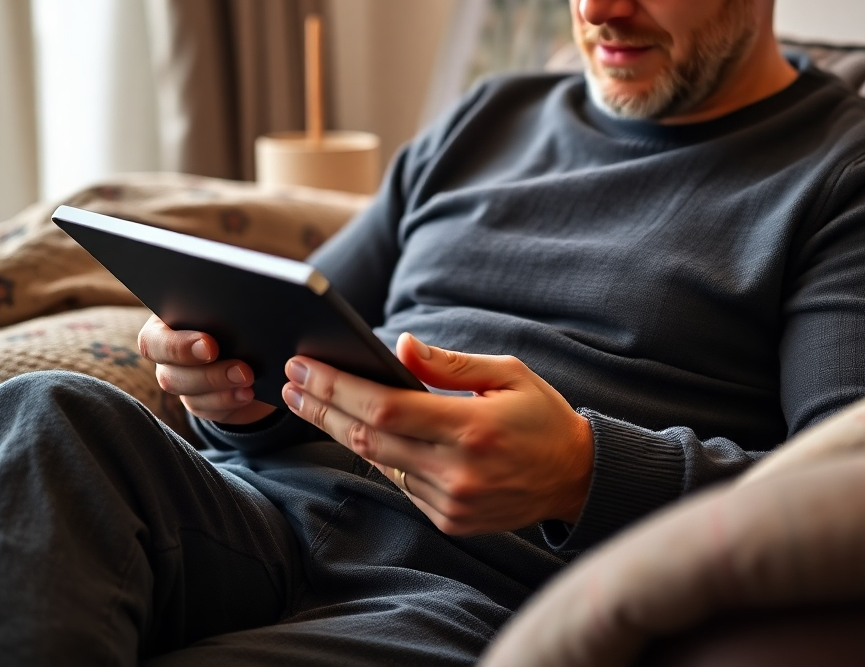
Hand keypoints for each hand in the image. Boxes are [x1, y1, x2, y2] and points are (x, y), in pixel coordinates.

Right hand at [138, 314, 275, 424]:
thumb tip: (237, 307)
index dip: (177, 347)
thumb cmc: (241, 315)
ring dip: (219, 387)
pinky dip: (227, 401)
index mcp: (168, 322)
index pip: (153, 340)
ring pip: (186, 393)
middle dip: (208, 373)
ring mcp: (181, 379)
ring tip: (249, 379)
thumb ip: (227, 309)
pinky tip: (248, 393)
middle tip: (242, 369)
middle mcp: (168, 353)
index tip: (210, 346)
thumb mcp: (235, 309)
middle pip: (169, 373)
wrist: (259, 347)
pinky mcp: (198, 400)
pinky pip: (204, 408)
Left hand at [281, 333, 593, 535]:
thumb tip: (402, 345)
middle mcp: (456, 471)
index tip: (304, 367)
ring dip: (340, 430)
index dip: (338, 387)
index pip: (385, 408)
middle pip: (367, 438)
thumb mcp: (508, 373)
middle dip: (322, 407)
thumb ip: (450, 364)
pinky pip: (400, 483)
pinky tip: (358, 431)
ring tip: (311, 401)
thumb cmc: (542, 416)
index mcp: (472, 428)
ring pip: (378, 462)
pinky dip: (377, 454)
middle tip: (289, 382)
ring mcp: (450, 502)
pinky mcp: (449, 519)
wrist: (575, 478)